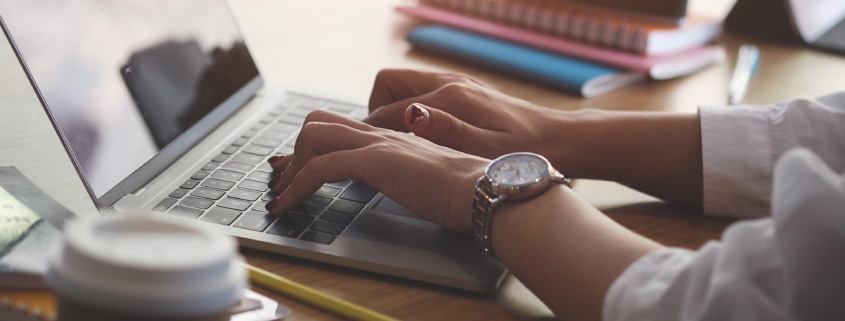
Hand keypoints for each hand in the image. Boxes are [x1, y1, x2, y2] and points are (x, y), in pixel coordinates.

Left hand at [265, 110, 488, 232]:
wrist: (484, 191)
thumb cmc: (466, 192)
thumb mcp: (427, 181)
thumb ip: (409, 176)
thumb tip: (404, 185)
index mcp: (394, 138)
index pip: (343, 129)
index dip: (314, 147)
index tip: (296, 170)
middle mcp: (382, 135)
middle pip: (319, 122)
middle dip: (296, 152)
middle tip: (286, 182)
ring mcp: (377, 145)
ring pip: (313, 136)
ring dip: (292, 167)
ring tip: (284, 197)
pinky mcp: (374, 161)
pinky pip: (319, 168)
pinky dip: (296, 187)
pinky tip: (287, 206)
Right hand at [363, 69, 562, 160]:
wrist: (558, 140)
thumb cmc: (523, 152)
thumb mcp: (484, 150)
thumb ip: (445, 131)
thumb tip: (410, 115)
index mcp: (450, 98)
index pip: (389, 110)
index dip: (369, 133)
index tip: (357, 152)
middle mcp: (449, 83)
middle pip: (387, 84)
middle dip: (374, 111)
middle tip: (378, 143)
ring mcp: (456, 83)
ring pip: (401, 85)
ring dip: (390, 108)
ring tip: (395, 141)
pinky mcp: (463, 90)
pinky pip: (419, 91)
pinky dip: (408, 108)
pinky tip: (419, 134)